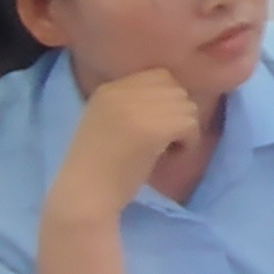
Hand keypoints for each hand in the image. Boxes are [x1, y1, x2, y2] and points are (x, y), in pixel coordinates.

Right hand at [56, 68, 204, 213]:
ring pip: (186, 106)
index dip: (167, 100)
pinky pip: (189, 124)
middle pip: (175, 88)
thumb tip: (176, 97)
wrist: (84, 197)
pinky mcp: (152, 129)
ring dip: (184, 129)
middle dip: (178, 113)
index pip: (159, 76)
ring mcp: (136, 109)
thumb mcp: (108, 123)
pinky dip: (188, 142)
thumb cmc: (98, 169)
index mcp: (109, 89)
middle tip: (165, 140)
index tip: (159, 125)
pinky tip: (169, 156)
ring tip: (166, 150)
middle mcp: (121, 92)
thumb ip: (134, 105)